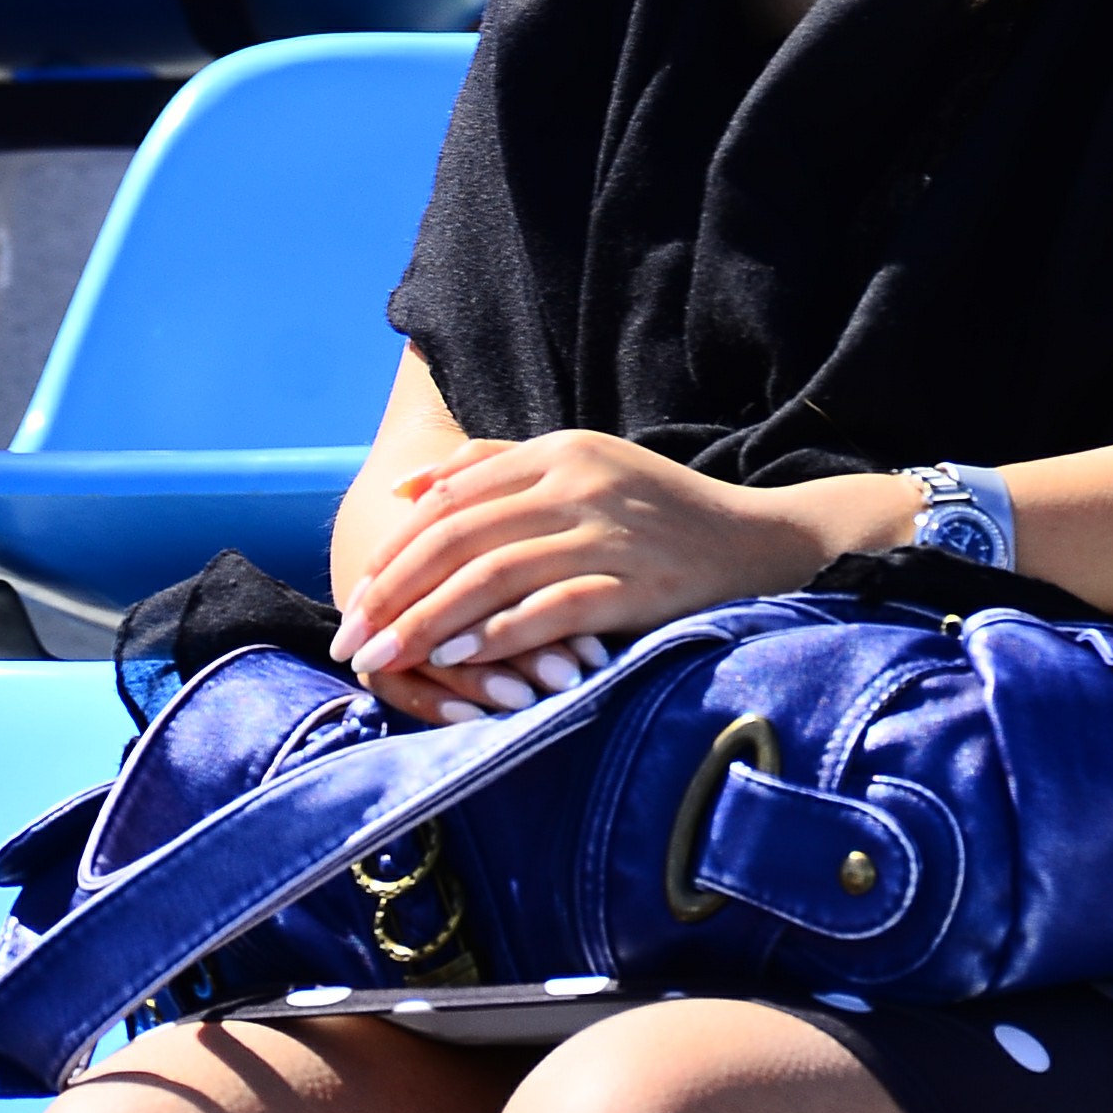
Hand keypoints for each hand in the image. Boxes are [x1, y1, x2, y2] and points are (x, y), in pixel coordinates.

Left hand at [329, 426, 899, 723]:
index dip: (397, 551)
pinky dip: (496, 636)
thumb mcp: (585, 467)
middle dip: (395, 593)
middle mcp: (578, 484)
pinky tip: (458, 660)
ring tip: (384, 659)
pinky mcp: (634, 584)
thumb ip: (498, 469)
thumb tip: (410, 491)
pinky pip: (548, 609)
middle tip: (351, 639)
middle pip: (460, 538)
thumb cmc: (662, 514)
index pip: (453, 499)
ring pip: (491, 576)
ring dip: (427, 622)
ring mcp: (607, 534)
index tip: (357, 597)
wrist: (761, 542)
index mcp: (560, 451)